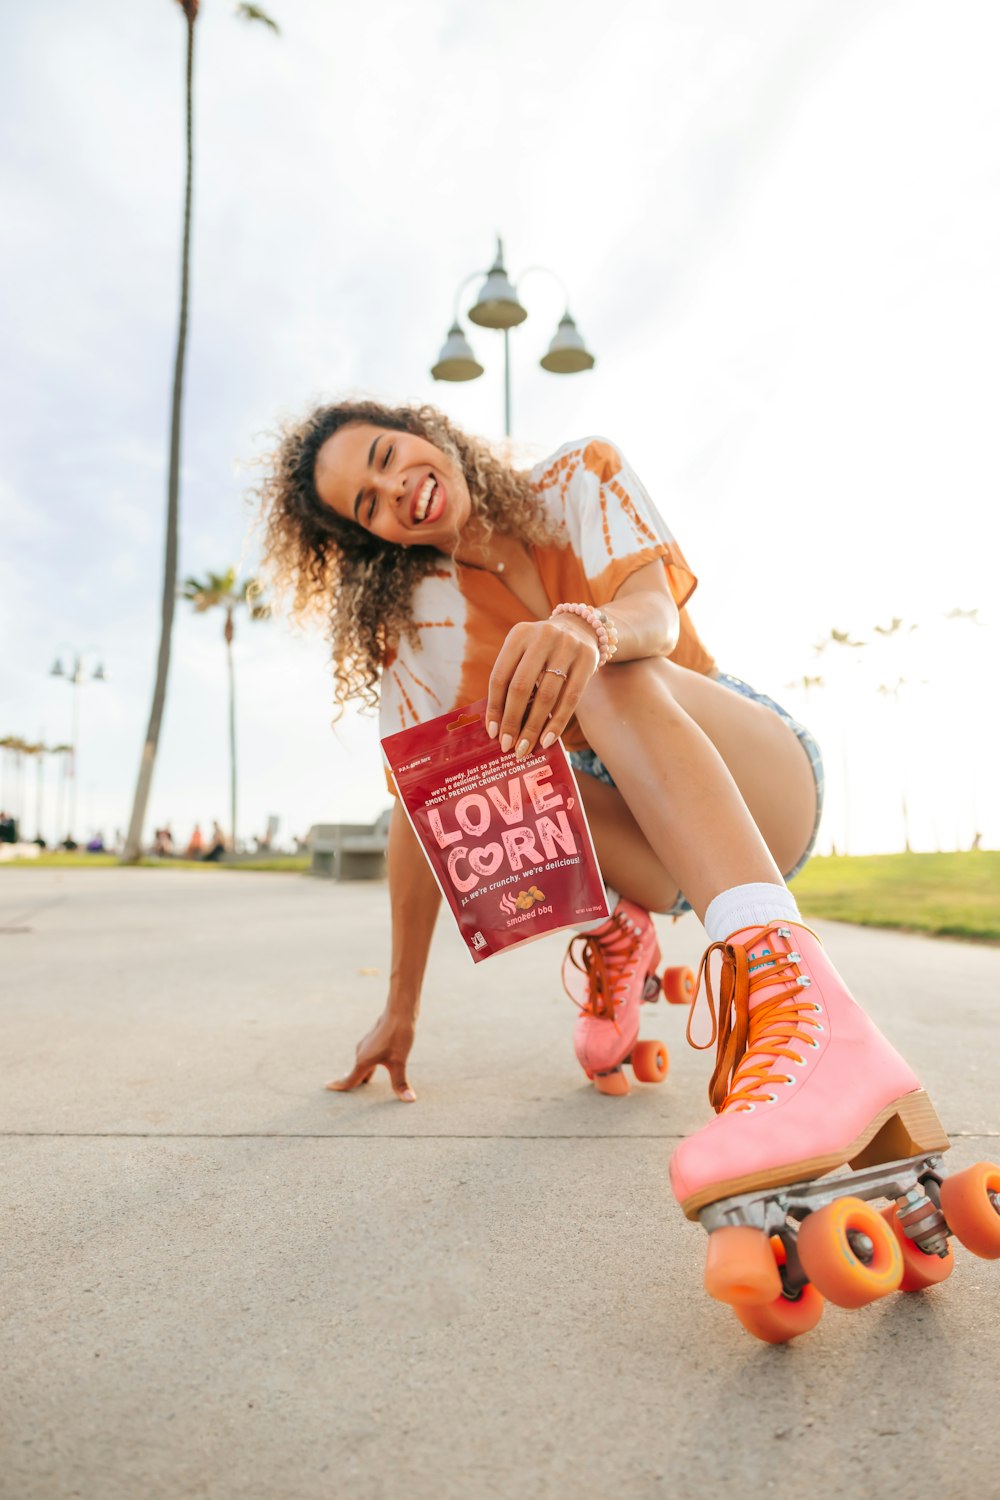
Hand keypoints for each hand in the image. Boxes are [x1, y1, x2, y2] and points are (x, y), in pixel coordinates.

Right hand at [325, 1009, 416, 1101]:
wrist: (399, 1010)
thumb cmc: (398, 1035)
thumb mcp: (399, 1061)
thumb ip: (400, 1082)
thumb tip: (409, 1099)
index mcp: (364, 1061)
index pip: (350, 1079)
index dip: (339, 1086)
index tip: (327, 1087)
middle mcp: (361, 1053)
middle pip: (355, 1073)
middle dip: (352, 1083)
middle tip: (343, 1091)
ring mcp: (366, 1045)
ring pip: (362, 1064)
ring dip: (362, 1074)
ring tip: (364, 1083)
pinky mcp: (373, 1039)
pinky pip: (368, 1056)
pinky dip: (369, 1065)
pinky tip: (377, 1065)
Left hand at [486, 615, 599, 758]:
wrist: (581, 628)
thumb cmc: (543, 651)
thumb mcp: (525, 653)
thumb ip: (512, 680)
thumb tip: (500, 725)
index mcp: (519, 634)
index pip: (500, 676)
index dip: (495, 707)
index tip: (492, 733)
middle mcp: (542, 636)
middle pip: (521, 686)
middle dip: (512, 720)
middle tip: (507, 746)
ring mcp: (567, 646)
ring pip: (547, 695)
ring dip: (534, 726)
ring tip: (525, 747)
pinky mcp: (588, 659)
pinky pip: (571, 698)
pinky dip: (557, 722)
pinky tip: (547, 740)